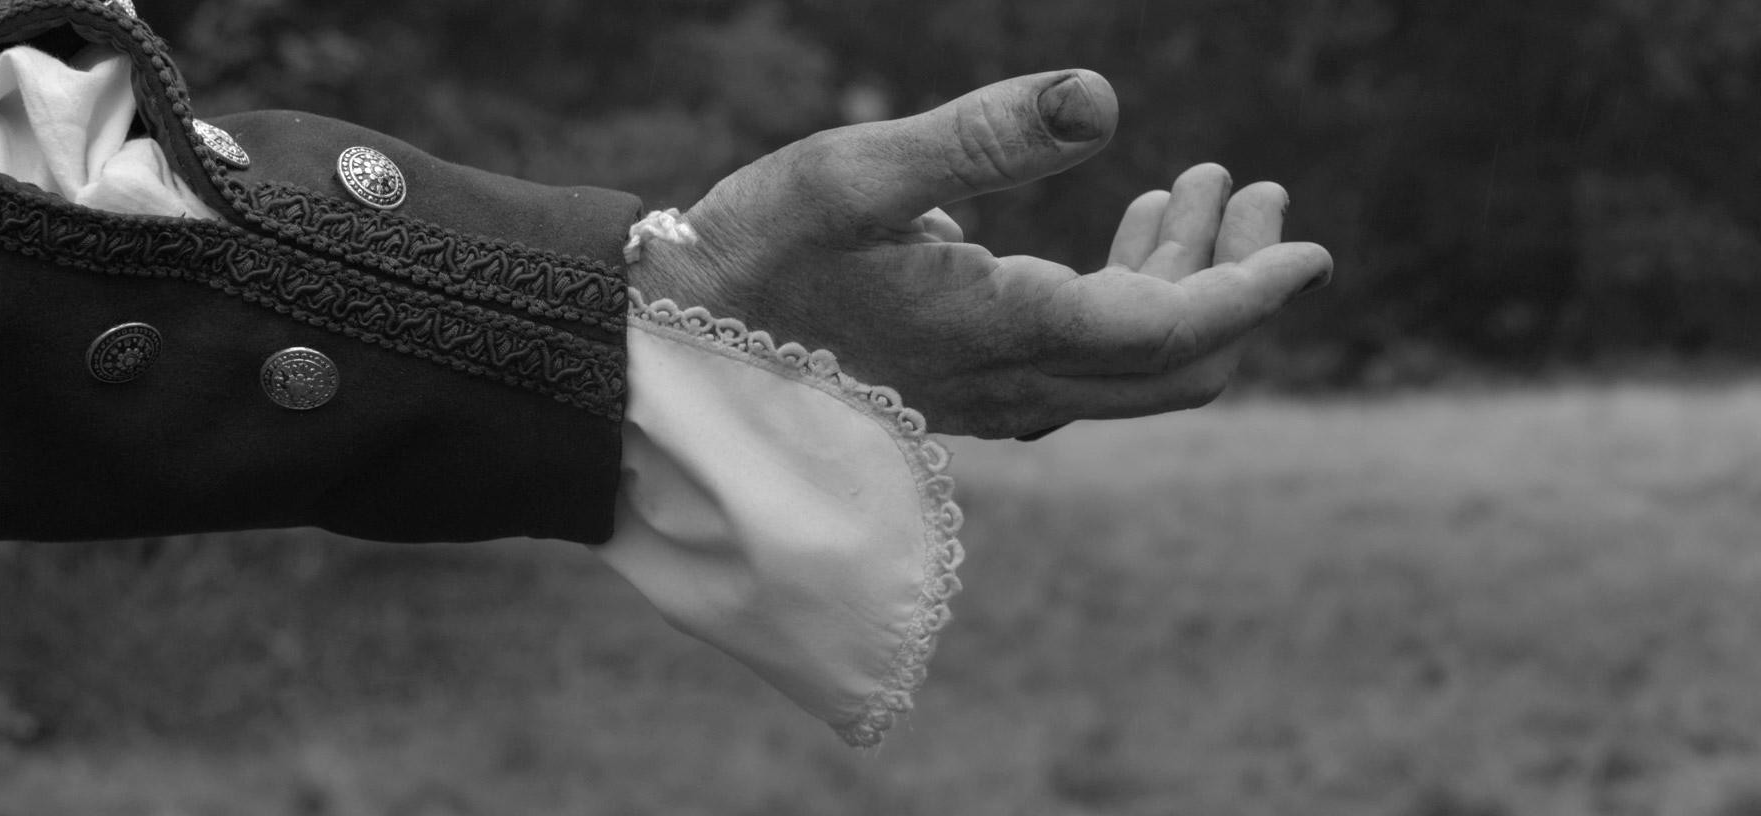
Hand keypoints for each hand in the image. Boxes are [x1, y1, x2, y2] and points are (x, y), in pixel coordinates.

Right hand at [629, 69, 1332, 438]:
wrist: (677, 350)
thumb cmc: (754, 254)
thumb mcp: (857, 174)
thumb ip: (979, 138)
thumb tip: (1103, 98)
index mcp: (1005, 333)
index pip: (1171, 332)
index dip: (1252, 289)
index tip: (1313, 247)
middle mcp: (1015, 384)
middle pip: (1172, 362)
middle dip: (1234, 280)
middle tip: (1258, 189)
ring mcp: (994, 398)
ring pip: (1132, 365)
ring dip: (1183, 281)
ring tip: (1200, 187)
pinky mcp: (970, 390)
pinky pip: (1087, 366)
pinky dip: (1130, 301)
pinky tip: (1123, 231)